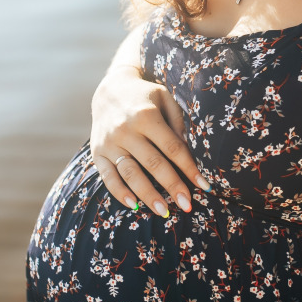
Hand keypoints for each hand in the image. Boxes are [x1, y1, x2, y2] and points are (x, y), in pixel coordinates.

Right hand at [90, 66, 210, 216]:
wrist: (109, 90)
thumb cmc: (145, 97)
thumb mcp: (165, 98)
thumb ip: (177, 122)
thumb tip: (186, 151)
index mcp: (146, 115)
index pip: (172, 147)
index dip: (189, 168)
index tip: (204, 186)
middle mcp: (126, 130)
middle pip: (153, 163)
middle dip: (172, 186)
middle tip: (188, 205)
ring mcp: (109, 143)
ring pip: (130, 173)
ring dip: (148, 195)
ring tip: (164, 211)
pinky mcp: (97, 152)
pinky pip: (107, 177)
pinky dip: (119, 193)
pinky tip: (134, 205)